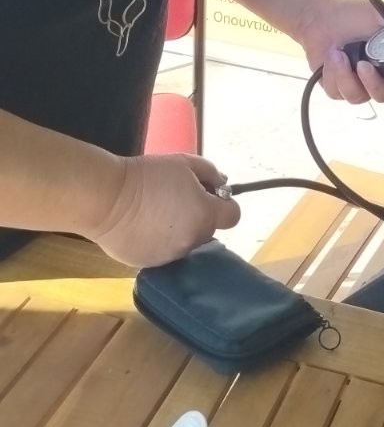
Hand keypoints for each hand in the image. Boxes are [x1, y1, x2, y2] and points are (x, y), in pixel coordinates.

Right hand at [89, 154, 239, 266]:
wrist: (107, 199)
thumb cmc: (147, 176)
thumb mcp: (184, 163)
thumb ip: (210, 173)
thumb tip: (222, 184)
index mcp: (205, 216)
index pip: (233, 216)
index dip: (223, 204)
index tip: (208, 195)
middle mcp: (192, 241)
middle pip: (206, 229)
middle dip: (197, 216)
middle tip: (175, 200)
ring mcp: (170, 256)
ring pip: (184, 242)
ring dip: (177, 230)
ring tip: (153, 213)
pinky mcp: (149, 264)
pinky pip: (162, 251)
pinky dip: (157, 241)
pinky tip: (141, 226)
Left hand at [299, 0, 383, 104]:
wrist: (320, 14)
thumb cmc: (353, 12)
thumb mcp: (381, 13)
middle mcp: (379, 76)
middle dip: (372, 83)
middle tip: (362, 64)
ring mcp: (358, 84)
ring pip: (359, 98)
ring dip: (346, 77)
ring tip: (337, 53)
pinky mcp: (337, 88)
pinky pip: (338, 94)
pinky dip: (333, 76)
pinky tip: (329, 58)